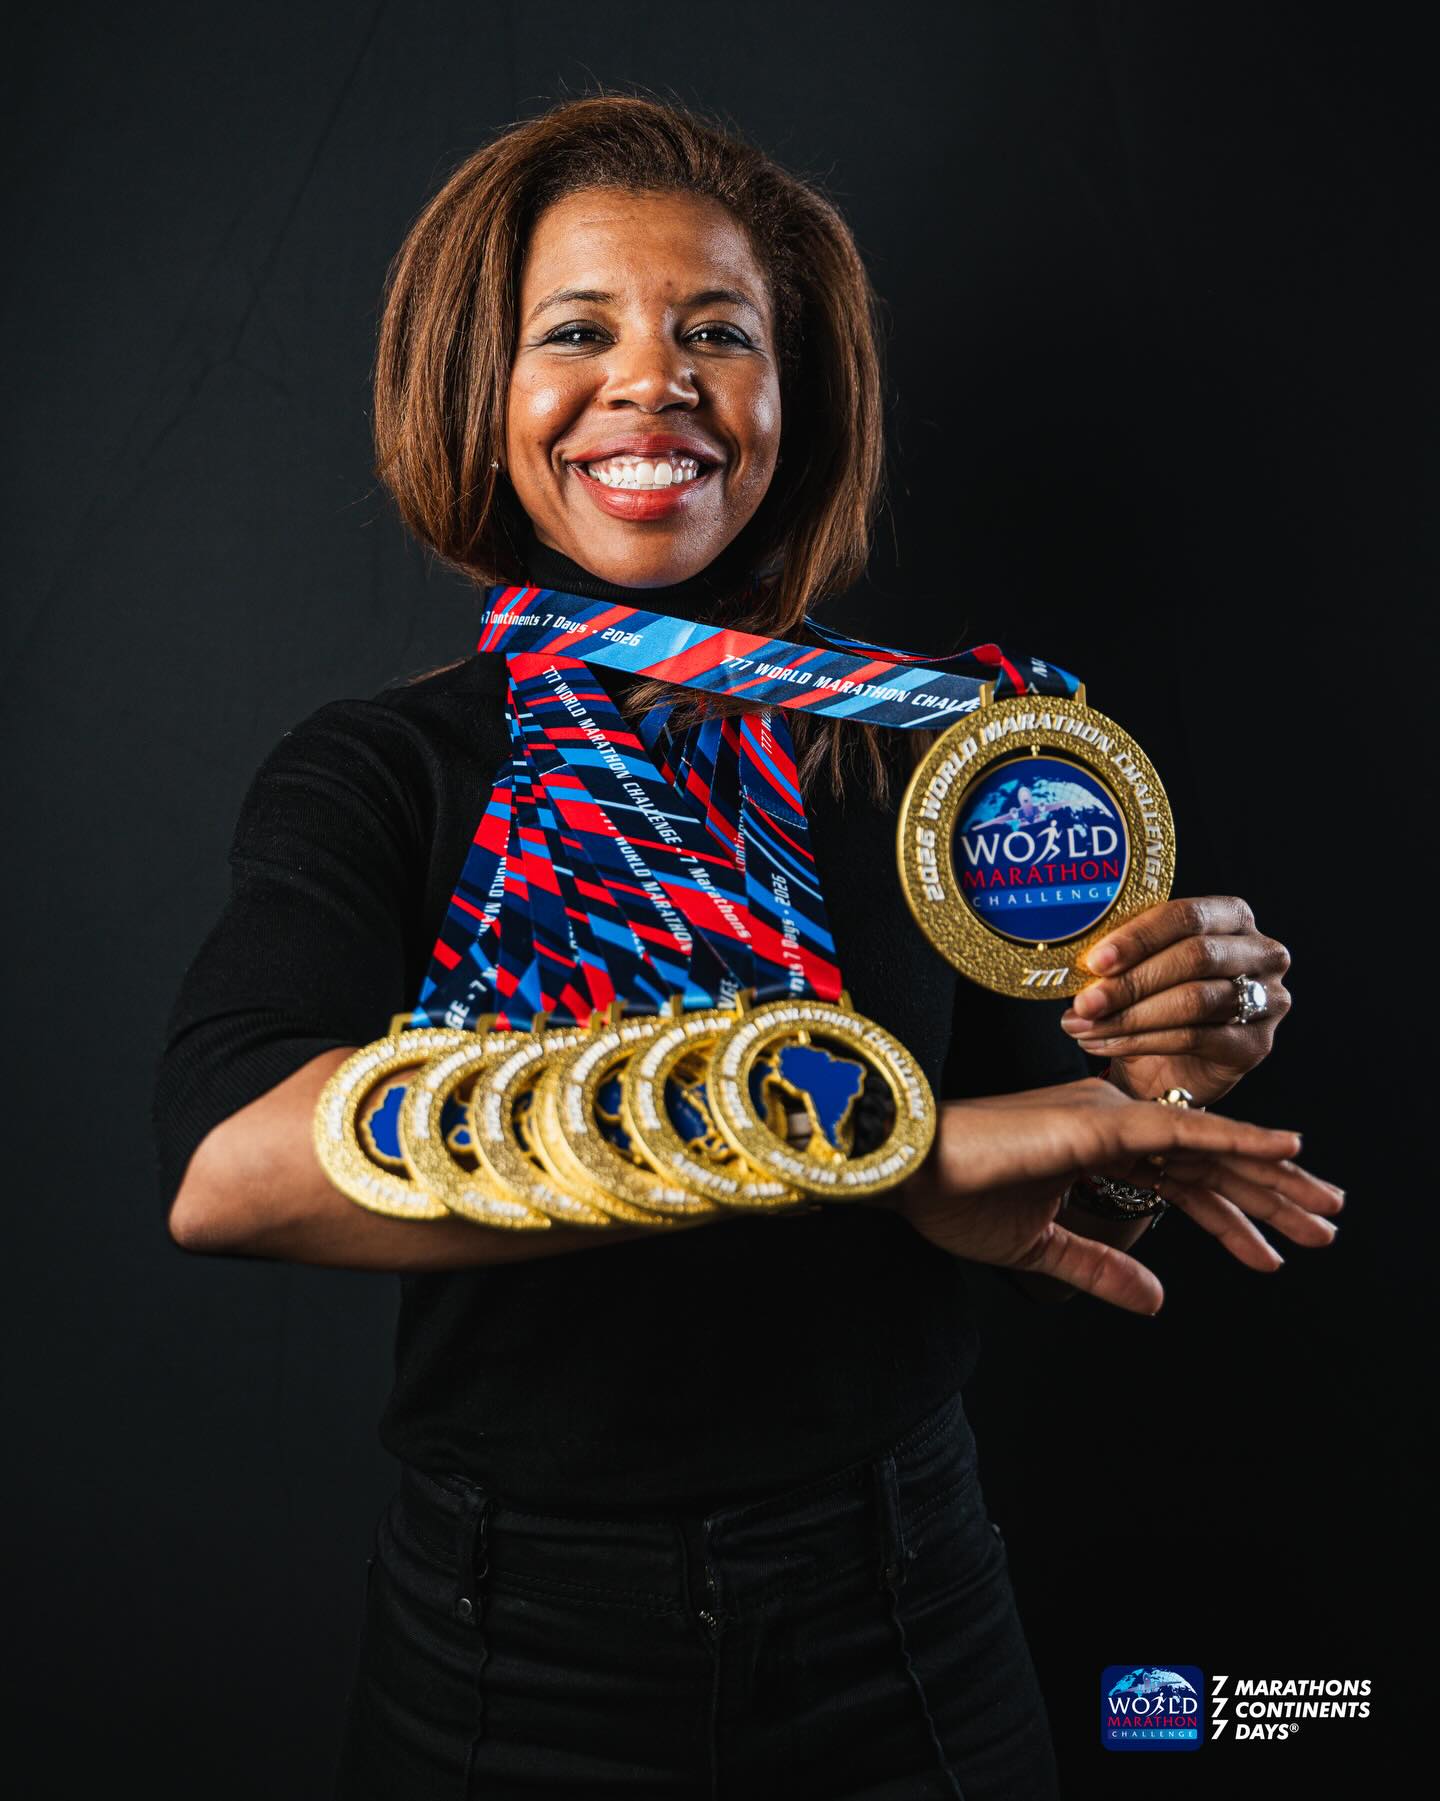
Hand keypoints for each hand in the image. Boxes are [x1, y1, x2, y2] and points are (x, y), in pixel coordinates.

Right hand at [891, 1077, 1340, 1313]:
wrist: (906, 1173)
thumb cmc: (955, 1200)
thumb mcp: (1042, 1247)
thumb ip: (1102, 1267)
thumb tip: (1159, 1300)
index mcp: (1095, 1144)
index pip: (1182, 1181)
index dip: (1230, 1218)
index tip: (1272, 1255)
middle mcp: (1110, 1122)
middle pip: (1207, 1163)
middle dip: (1269, 1197)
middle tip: (1325, 1225)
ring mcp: (1108, 1118)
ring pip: (1208, 1150)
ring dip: (1272, 1181)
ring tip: (1324, 1208)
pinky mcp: (1100, 1125)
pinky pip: (1183, 1134)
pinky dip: (1238, 1142)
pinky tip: (1284, 1153)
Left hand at [1059, 896, 1291, 1102]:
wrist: (1175, 1063)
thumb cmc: (1157, 999)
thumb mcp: (1140, 965)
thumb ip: (1120, 956)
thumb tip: (1078, 962)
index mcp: (1232, 916)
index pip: (1186, 916)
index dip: (1138, 937)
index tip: (1095, 961)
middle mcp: (1261, 952)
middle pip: (1194, 957)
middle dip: (1130, 982)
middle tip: (1084, 1002)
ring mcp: (1268, 999)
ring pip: (1193, 1001)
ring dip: (1130, 1016)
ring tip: (1084, 1026)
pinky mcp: (1256, 1045)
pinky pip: (1195, 1038)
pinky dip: (1142, 1041)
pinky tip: (1105, 1044)